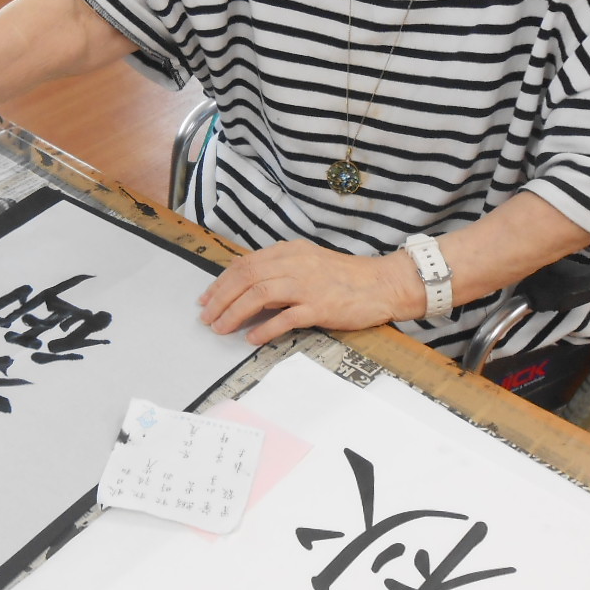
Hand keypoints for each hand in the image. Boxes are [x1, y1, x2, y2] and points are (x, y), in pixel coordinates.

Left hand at [197, 240, 416, 346]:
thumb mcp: (309, 263)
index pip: (245, 264)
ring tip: (221, 328)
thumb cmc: (345, 277)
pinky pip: (286, 318)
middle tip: (206, 317)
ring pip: (260, 295)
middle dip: (221, 298)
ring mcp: (308, 285)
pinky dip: (265, 328)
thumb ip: (280, 270)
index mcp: (290, 252)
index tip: (207, 298)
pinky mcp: (321, 307)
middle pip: (247, 278)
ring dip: (235, 312)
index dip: (221, 282)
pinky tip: (252, 338)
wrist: (383, 284)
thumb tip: (248, 289)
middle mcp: (296, 264)